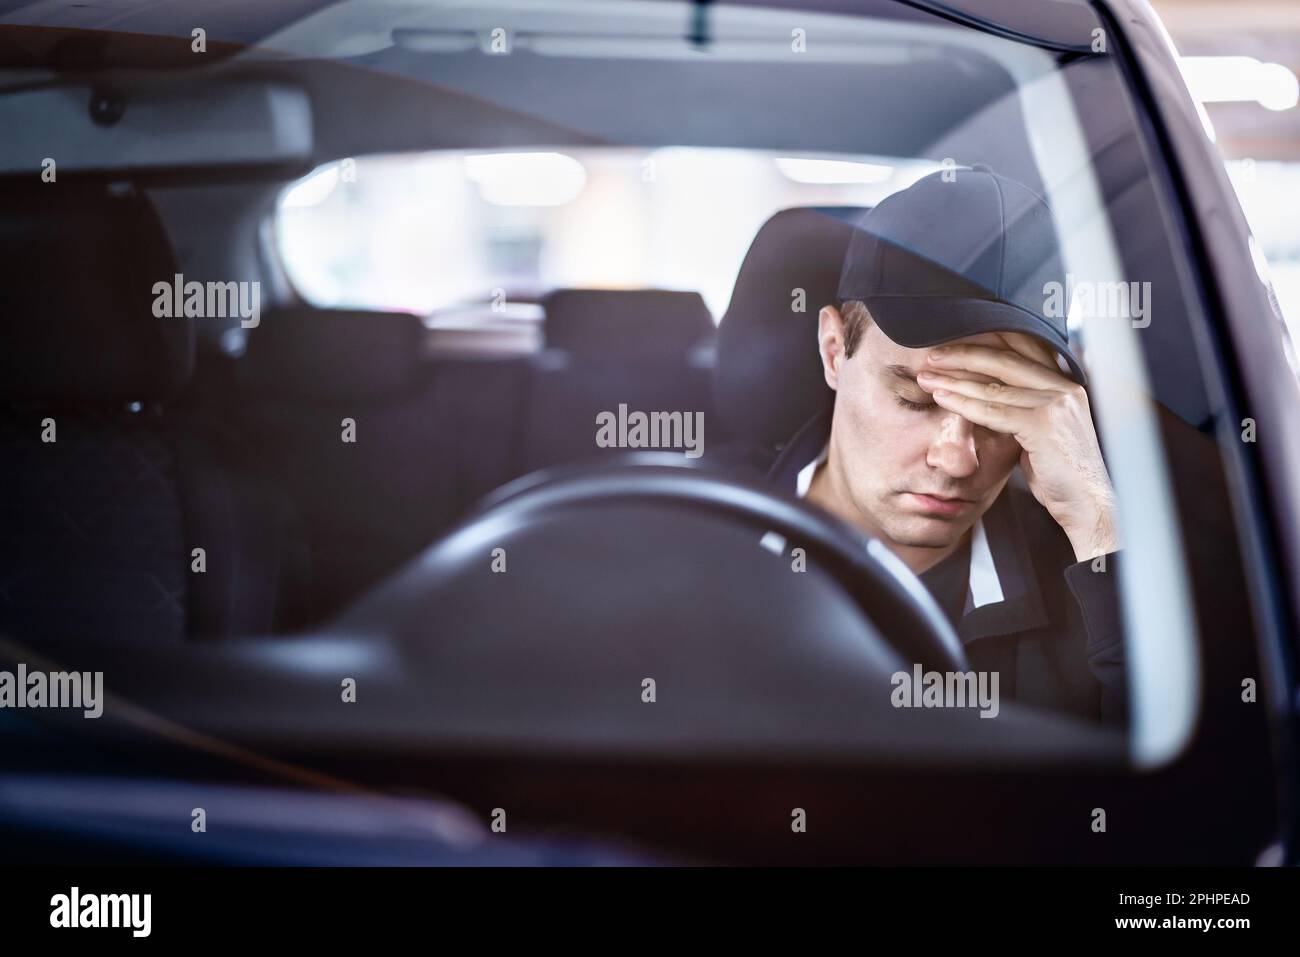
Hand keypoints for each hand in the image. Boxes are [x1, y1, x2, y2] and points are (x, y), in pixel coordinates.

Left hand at [915, 334, 1118, 561]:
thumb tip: (989, 398)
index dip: (987, 341)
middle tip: (933, 355)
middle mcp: (1064, 387)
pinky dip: (963, 404)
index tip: (954, 343)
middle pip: (1005, 360)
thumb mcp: (1042, 431)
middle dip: (964, 355)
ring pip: (994, 385)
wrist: (1088, 505)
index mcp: (1066, 384)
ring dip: (955, 380)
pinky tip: (942, 399)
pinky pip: (993, 410)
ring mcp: (1056, 404)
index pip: (1023, 348)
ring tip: (927, 377)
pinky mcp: (1043, 425)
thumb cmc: (1061, 473)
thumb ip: (1022, 409)